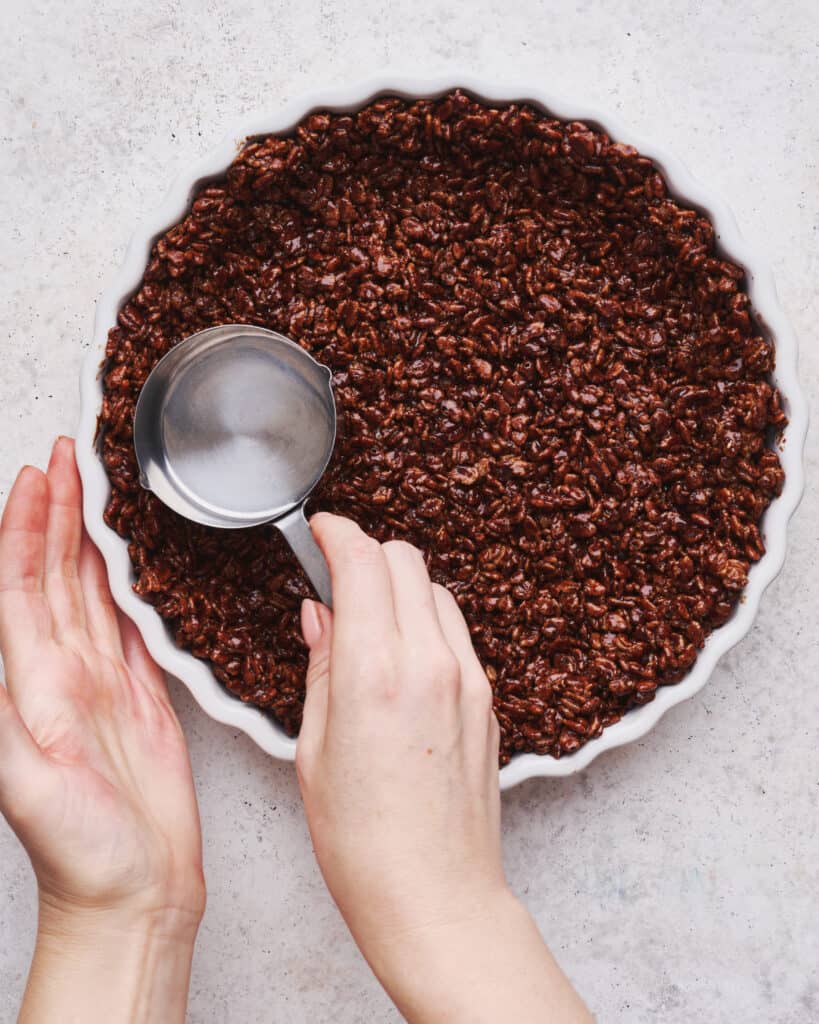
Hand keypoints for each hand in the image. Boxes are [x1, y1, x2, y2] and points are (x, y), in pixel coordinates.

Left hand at [0, 438, 203, 1021]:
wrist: (131, 895)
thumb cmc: (81, 852)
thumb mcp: (24, 781)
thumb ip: (4, 710)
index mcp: (32, 684)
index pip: (22, 583)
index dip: (26, 525)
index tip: (39, 474)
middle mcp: (62, 675)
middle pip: (56, 575)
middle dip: (57, 513)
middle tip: (67, 459)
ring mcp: (101, 685)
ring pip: (91, 593)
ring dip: (87, 540)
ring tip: (93, 494)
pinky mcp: (140, 700)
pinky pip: (131, 629)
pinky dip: (128, 589)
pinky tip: (130, 568)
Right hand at [297, 514, 591, 1022]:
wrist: (437, 896)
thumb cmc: (362, 841)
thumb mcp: (314, 749)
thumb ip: (322, 666)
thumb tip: (320, 614)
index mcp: (375, 673)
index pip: (363, 562)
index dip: (336, 533)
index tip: (319, 531)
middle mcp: (431, 662)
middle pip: (406, 561)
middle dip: (367, 553)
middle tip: (336, 576)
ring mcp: (469, 678)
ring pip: (436, 589)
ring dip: (400, 585)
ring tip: (368, 620)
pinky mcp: (489, 698)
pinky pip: (457, 631)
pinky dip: (427, 620)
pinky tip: (401, 655)